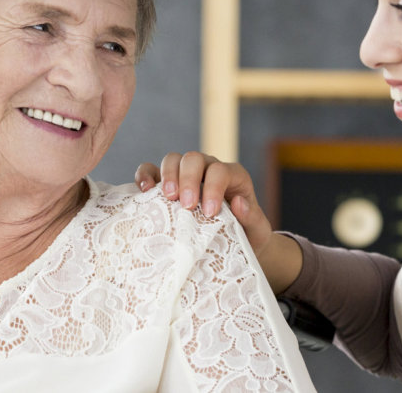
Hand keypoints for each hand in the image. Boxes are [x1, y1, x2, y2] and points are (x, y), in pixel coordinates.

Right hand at [136, 151, 300, 292]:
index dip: (213, 187)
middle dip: (188, 179)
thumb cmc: (246, 234)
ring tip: (168, 197)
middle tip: (186, 205)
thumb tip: (238, 203)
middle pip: (194, 158)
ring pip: (173, 159)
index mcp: (232, 176)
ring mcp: (186, 174)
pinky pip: (151, 170)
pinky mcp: (167, 184)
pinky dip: (145, 175)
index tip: (209, 212)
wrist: (234, 242)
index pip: (220, 170)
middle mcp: (208, 168)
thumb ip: (252, 217)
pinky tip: (144, 190)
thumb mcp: (257, 230)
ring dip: (168, 175)